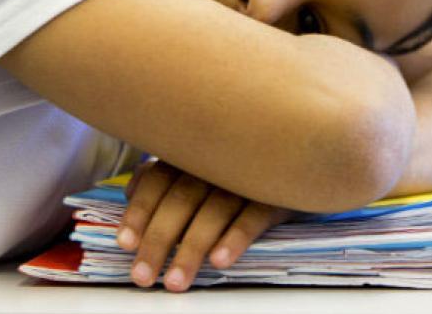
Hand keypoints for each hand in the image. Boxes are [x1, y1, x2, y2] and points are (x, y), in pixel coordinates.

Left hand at [116, 159, 294, 290]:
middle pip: (181, 198)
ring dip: (192, 248)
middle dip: (159, 240)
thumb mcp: (202, 164)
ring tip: (177, 282)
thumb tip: (130, 190)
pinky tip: (220, 261)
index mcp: (194, 151)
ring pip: (214, 210)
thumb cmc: (239, 166)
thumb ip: (166, 174)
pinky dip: (236, 237)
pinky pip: (255, 215)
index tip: (125, 244)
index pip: (157, 179)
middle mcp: (217, 159)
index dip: (139, 211)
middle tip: (144, 277)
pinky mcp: (279, 191)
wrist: (305, 149)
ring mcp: (249, 174)